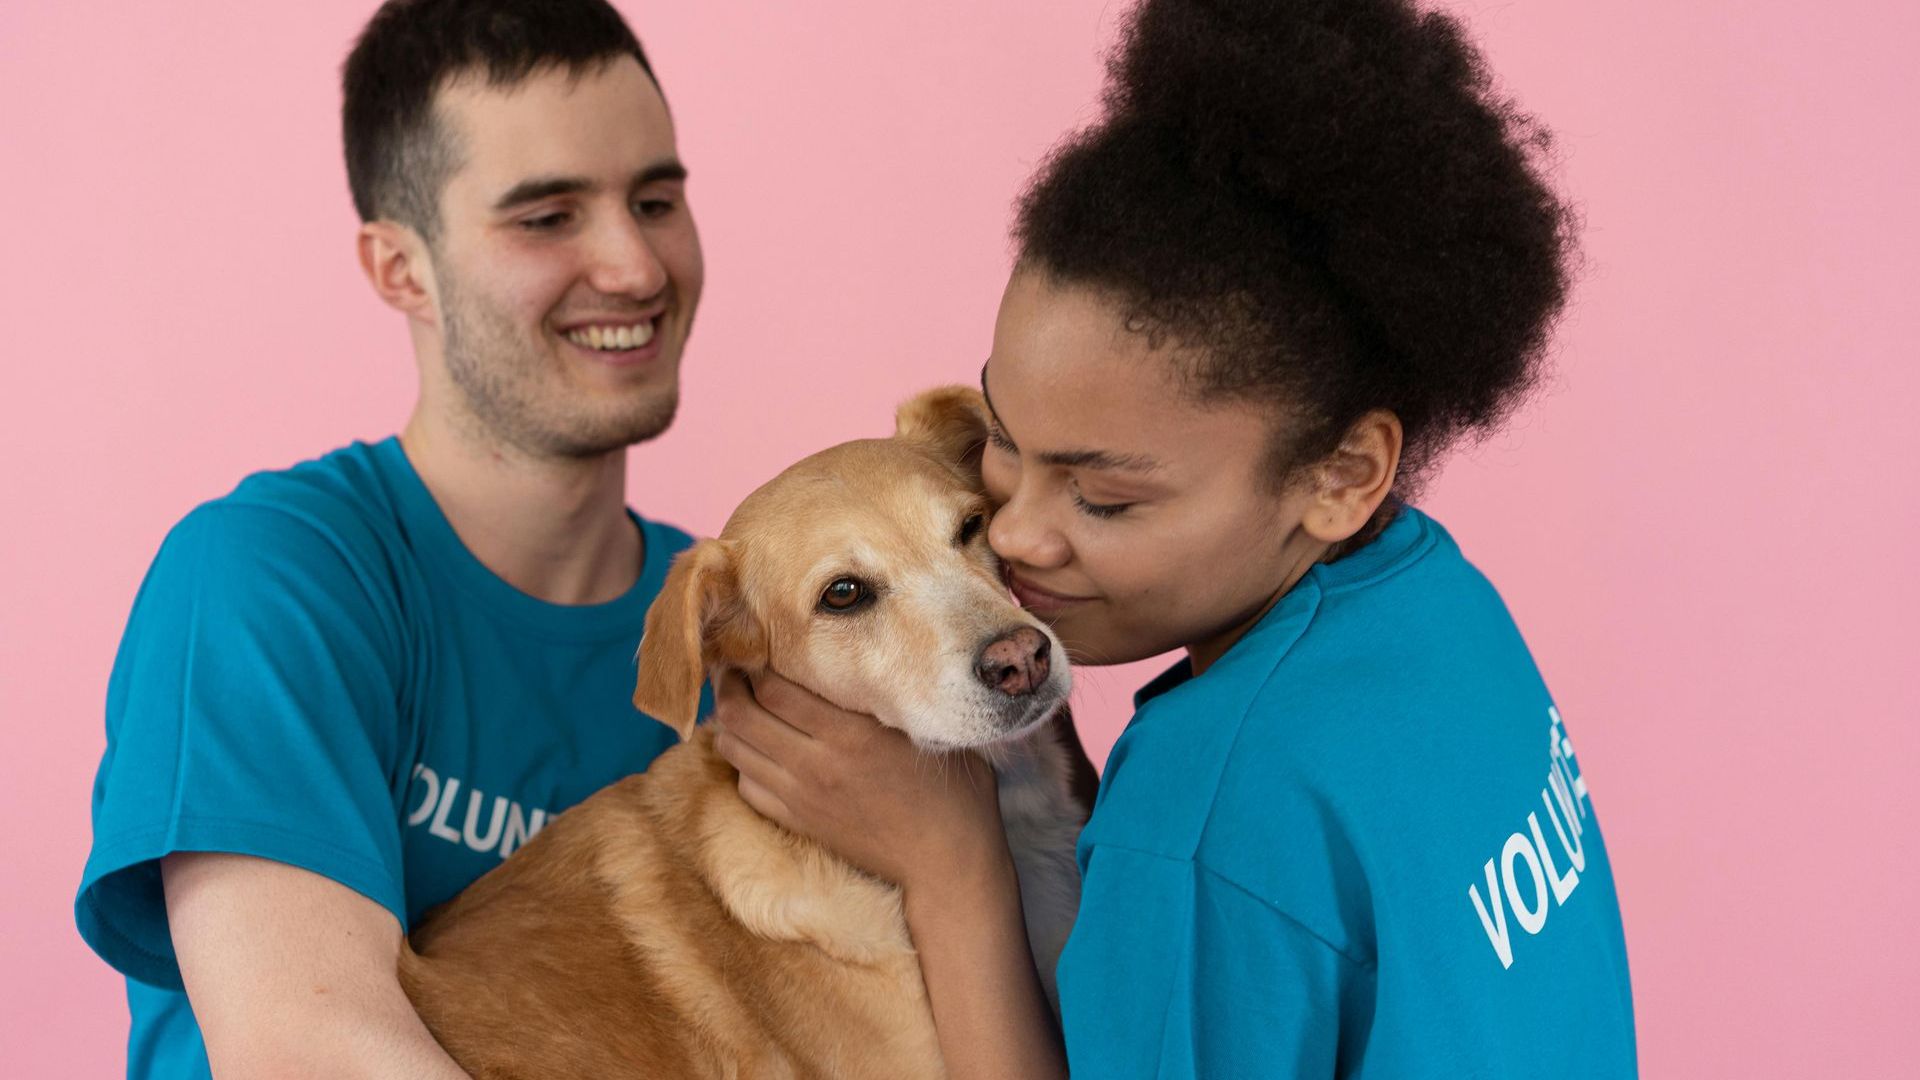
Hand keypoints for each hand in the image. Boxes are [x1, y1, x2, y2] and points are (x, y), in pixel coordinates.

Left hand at [710, 670, 1012, 897]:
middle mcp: (816, 764)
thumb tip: (859, 656)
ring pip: (734, 750)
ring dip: (729, 722)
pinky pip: (747, 787)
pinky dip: (743, 762)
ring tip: (738, 703)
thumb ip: (886, 697)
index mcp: (849, 735)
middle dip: (728, 685)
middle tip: (732, 667)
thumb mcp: (924, 729)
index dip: (755, 663)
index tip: (756, 645)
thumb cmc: (950, 788)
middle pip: (740, 715)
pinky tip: (757, 748)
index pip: (774, 689)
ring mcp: (802, 797)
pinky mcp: (799, 822)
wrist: (945, 861)